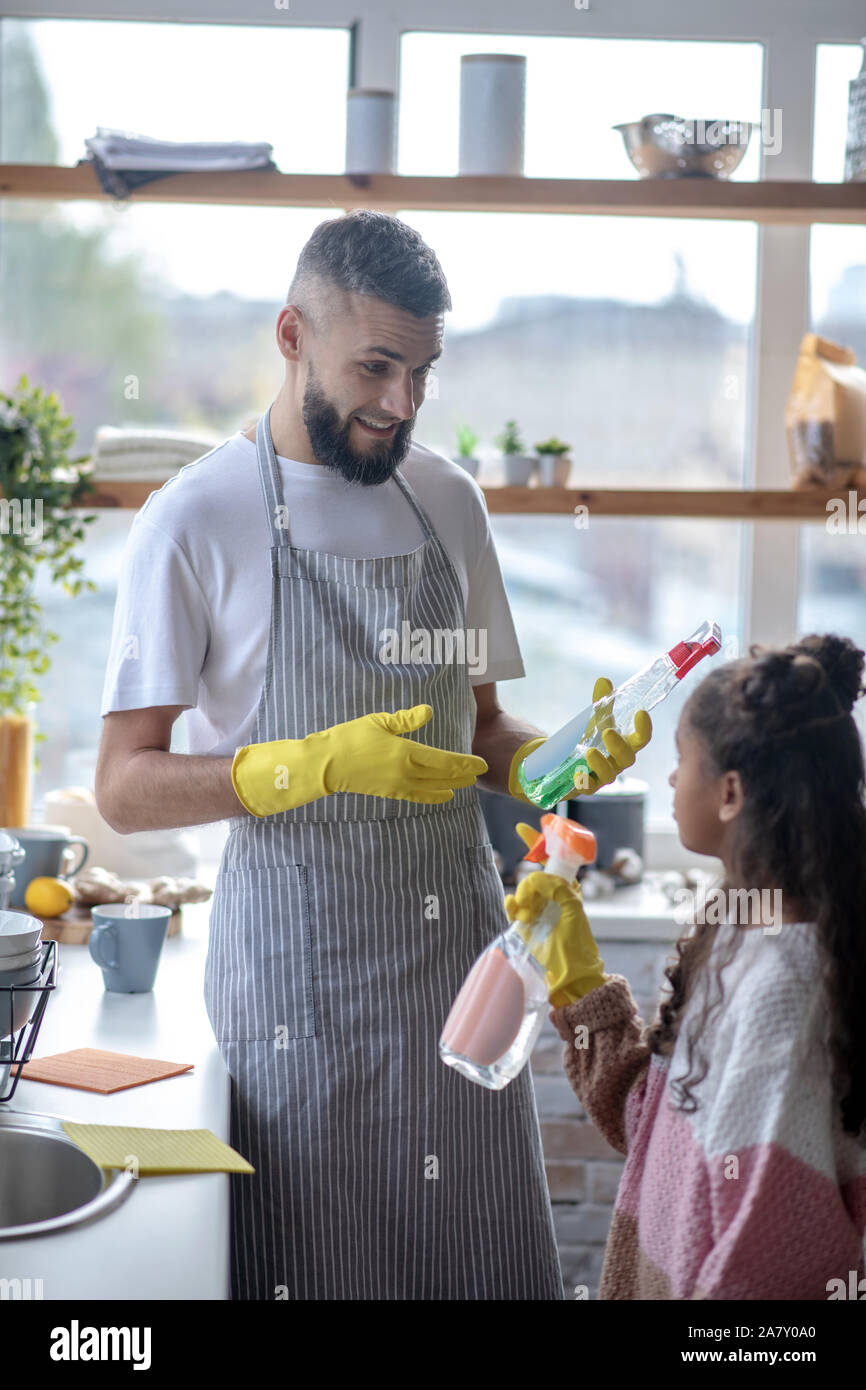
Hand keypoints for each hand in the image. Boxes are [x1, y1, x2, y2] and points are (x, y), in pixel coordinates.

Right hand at [231, 704, 486, 816]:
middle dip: (464, 774)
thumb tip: (429, 711)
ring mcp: (398, 784)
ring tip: (467, 784)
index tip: (480, 762)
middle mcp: (406, 772)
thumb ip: (406, 720)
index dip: (465, 762)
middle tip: (481, 772)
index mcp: (406, 752)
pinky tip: (443, 796)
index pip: (444, 760)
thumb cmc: (350, 737)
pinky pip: (417, 796)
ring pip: (433, 787)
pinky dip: (432, 796)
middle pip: (443, 775)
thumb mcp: (379, 722)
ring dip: (451, 785)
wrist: (327, 763)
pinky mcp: (389, 792)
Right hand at [504, 849, 604, 1005]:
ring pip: (521, 890)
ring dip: (520, 898)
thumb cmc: (577, 944)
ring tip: (527, 914)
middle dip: (528, 883)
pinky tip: (516, 911)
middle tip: (528, 899)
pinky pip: (513, 906)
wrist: (569, 976)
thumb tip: (535, 878)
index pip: (553, 859)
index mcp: (567, 889)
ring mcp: (537, 909)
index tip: (522, 828)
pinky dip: (511, 905)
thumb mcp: (572, 910)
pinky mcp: (524, 923)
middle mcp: (551, 896)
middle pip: (532, 875)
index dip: (538, 842)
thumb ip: (557, 888)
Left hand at [576, 677, 651, 794]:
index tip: (641, 713)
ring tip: (589, 751)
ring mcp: (603, 776)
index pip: (641, 739)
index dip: (644, 728)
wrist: (568, 762)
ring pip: (609, 774)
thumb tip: (604, 681)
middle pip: (628, 758)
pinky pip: (588, 787)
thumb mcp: (595, 720)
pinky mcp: (586, 786)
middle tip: (607, 732)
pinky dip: (583, 781)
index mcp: (624, 745)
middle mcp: (617, 762)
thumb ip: (601, 702)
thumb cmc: (590, 740)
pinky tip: (577, 774)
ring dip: (601, 763)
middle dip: (619, 746)